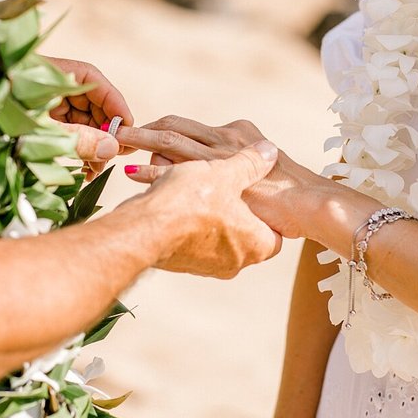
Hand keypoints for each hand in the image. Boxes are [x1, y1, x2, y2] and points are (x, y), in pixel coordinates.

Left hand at [45, 57, 132, 179]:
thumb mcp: (40, 130)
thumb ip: (77, 138)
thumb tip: (112, 149)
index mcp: (55, 74)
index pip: (97, 84)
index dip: (116, 107)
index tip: (130, 130)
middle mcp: (56, 86)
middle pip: (93, 105)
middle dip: (105, 133)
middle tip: (113, 157)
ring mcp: (49, 102)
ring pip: (83, 122)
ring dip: (93, 146)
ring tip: (95, 170)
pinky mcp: (43, 119)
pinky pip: (69, 131)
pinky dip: (78, 148)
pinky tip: (84, 169)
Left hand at [115, 117, 324, 238]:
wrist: (308, 202)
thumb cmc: (292, 196)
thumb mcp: (265, 176)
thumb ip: (245, 171)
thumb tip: (230, 179)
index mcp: (238, 133)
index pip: (193, 128)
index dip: (166, 130)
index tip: (147, 135)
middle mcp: (226, 138)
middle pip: (176, 128)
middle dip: (147, 128)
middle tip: (121, 129)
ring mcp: (219, 156)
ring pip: (170, 141)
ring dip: (141, 139)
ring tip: (117, 139)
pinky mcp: (214, 177)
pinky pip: (173, 172)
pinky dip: (150, 171)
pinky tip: (132, 173)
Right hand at [136, 141, 283, 278]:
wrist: (144, 229)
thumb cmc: (189, 203)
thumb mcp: (225, 173)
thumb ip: (250, 163)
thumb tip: (268, 151)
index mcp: (257, 242)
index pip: (274, 230)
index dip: (263, 209)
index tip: (252, 194)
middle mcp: (238, 261)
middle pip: (244, 230)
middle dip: (232, 208)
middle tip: (222, 188)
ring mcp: (210, 267)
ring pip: (216, 234)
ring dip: (208, 213)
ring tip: (195, 190)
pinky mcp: (185, 264)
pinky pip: (193, 239)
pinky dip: (188, 221)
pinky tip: (177, 201)